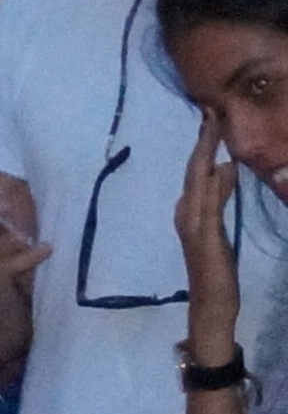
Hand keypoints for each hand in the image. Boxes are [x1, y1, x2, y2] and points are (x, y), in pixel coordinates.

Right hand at [185, 115, 251, 364]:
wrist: (211, 304)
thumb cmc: (218, 271)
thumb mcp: (221, 227)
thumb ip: (220, 198)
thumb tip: (226, 167)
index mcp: (189, 209)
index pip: (196, 170)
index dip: (203, 143)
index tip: (211, 117)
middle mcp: (186, 211)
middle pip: (194, 169)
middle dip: (202, 139)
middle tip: (209, 110)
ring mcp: (192, 222)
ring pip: (198, 180)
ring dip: (205, 153)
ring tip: (211, 127)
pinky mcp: (204, 235)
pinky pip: (209, 203)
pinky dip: (213, 183)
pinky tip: (222, 167)